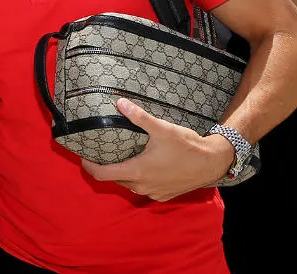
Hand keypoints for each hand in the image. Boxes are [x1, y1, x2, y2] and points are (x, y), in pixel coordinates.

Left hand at [81, 98, 234, 200]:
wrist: (213, 163)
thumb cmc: (186, 146)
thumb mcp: (161, 128)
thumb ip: (139, 116)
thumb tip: (119, 102)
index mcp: (137, 171)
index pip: (102, 174)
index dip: (88, 166)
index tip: (83, 155)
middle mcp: (142, 186)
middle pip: (114, 179)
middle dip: (105, 167)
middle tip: (101, 151)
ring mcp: (154, 193)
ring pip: (129, 185)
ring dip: (123, 173)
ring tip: (120, 156)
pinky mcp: (164, 195)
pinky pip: (144, 188)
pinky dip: (138, 178)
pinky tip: (142, 165)